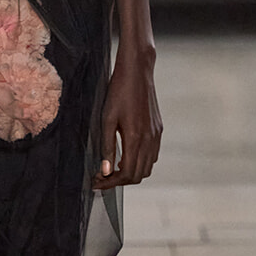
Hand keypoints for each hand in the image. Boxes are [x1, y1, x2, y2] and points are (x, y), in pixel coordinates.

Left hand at [92, 48, 161, 188]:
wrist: (137, 72)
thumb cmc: (119, 92)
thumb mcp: (107, 119)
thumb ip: (107, 146)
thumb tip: (106, 170)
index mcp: (136, 138)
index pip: (127, 174)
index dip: (111, 182)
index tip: (97, 182)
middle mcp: (150, 139)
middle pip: (139, 175)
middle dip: (120, 181)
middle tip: (102, 177)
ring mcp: (156, 135)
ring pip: (147, 167)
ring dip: (131, 172)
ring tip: (112, 168)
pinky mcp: (158, 130)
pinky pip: (152, 155)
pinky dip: (140, 162)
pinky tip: (126, 155)